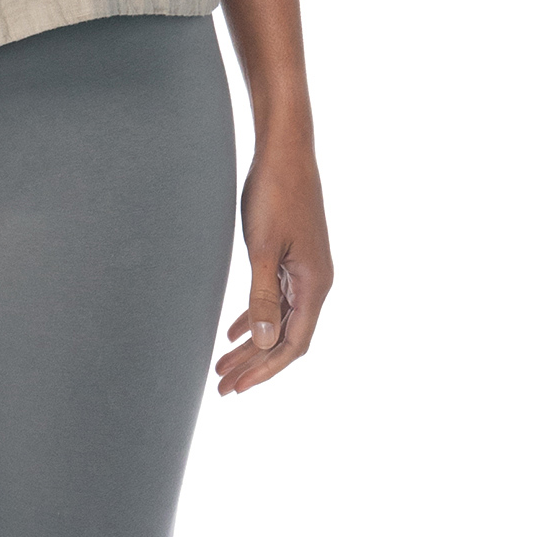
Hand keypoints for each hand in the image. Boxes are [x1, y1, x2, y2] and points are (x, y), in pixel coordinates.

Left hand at [215, 136, 331, 394]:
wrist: (285, 149)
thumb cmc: (275, 193)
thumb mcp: (262, 247)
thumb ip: (262, 295)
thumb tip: (263, 343)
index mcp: (314, 284)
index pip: (293, 344)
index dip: (265, 370)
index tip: (237, 388)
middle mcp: (315, 282)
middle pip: (285, 337)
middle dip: (255, 364)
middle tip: (222, 386)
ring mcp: (304, 268)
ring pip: (278, 319)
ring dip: (252, 343)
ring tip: (223, 365)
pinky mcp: (292, 254)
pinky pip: (275, 298)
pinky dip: (256, 316)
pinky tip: (235, 331)